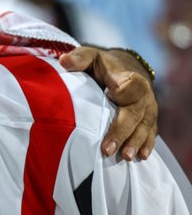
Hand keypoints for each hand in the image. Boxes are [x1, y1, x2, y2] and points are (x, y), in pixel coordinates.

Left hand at [59, 46, 157, 160]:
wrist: (126, 67)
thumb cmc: (103, 65)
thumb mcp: (91, 57)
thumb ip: (79, 58)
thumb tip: (63, 61)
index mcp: (129, 78)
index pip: (132, 85)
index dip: (125, 92)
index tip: (113, 97)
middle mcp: (143, 94)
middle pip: (136, 114)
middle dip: (122, 132)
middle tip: (108, 149)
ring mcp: (148, 108)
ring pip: (145, 126)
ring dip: (136, 142)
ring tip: (126, 157)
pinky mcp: (149, 119)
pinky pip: (151, 132)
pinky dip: (146, 144)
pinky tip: (140, 156)